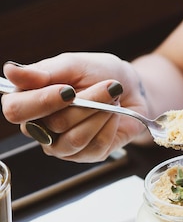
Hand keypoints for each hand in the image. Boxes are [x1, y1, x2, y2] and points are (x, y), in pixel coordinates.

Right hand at [1, 53, 147, 161]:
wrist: (131, 89)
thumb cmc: (99, 73)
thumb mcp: (72, 65)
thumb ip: (42, 72)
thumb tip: (10, 71)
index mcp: (28, 100)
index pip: (16, 110)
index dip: (41, 102)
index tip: (69, 90)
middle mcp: (41, 128)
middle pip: (53, 124)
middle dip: (86, 103)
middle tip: (107, 86)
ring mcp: (62, 146)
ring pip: (75, 139)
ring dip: (100, 114)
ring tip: (113, 98)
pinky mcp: (85, 156)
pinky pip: (96, 146)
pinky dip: (110, 126)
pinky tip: (113, 114)